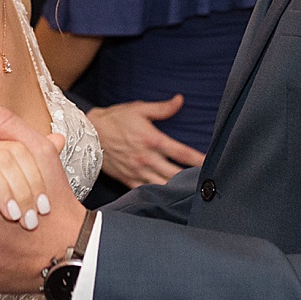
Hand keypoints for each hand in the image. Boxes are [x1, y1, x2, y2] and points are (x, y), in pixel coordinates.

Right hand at [89, 96, 203, 186]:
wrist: (88, 133)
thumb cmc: (115, 119)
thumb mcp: (139, 109)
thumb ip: (162, 108)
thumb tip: (180, 100)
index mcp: (152, 139)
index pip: (182, 152)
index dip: (199, 159)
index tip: (211, 163)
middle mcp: (147, 158)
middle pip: (176, 173)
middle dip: (192, 178)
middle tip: (208, 183)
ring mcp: (137, 171)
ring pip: (163, 185)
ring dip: (178, 189)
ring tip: (193, 193)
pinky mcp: (128, 179)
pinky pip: (147, 192)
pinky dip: (159, 195)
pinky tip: (170, 199)